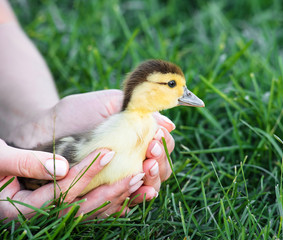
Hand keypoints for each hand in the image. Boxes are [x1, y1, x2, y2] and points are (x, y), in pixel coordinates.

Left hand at [0, 90, 174, 217]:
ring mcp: (120, 178)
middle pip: (161, 169)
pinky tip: (133, 193)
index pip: (163, 146)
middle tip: (149, 156)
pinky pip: (125, 203)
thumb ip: (138, 110)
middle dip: (160, 164)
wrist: (42, 130)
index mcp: (138, 139)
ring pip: (148, 187)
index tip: (154, 138)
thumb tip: (169, 124)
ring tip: (143, 170)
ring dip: (151, 182)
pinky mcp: (104, 193)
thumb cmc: (75, 112)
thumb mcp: (107, 103)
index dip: (164, 145)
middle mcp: (134, 160)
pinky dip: (133, 200)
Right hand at [0, 146, 125, 219]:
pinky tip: (131, 194)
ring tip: (140, 182)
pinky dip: (111, 203)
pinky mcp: (60, 210)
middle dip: (110, 192)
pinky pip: (89, 210)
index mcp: (18, 209)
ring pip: (88, 213)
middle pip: (80, 209)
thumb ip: (26, 162)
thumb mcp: (0, 158)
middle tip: (136, 175)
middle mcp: (38, 218)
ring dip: (116, 198)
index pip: (59, 193)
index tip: (108, 153)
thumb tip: (61, 167)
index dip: (85, 174)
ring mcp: (50, 217)